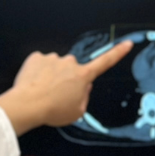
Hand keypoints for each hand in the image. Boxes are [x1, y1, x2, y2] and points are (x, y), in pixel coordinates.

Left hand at [0, 41, 132, 134]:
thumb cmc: (52, 111)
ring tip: (43, 92)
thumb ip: (84, 98)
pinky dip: (37, 73)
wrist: (27, 105)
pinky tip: (34, 84)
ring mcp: (53, 58)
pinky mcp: (37, 57)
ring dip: (51, 76)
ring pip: (55, 67)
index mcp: (82, 76)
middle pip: (73, 70)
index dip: (118, 52)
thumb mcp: (77, 112)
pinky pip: (40, 64)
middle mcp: (70, 63)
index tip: (127, 43)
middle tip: (57, 95)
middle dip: (67, 79)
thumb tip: (83, 88)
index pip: (105, 62)